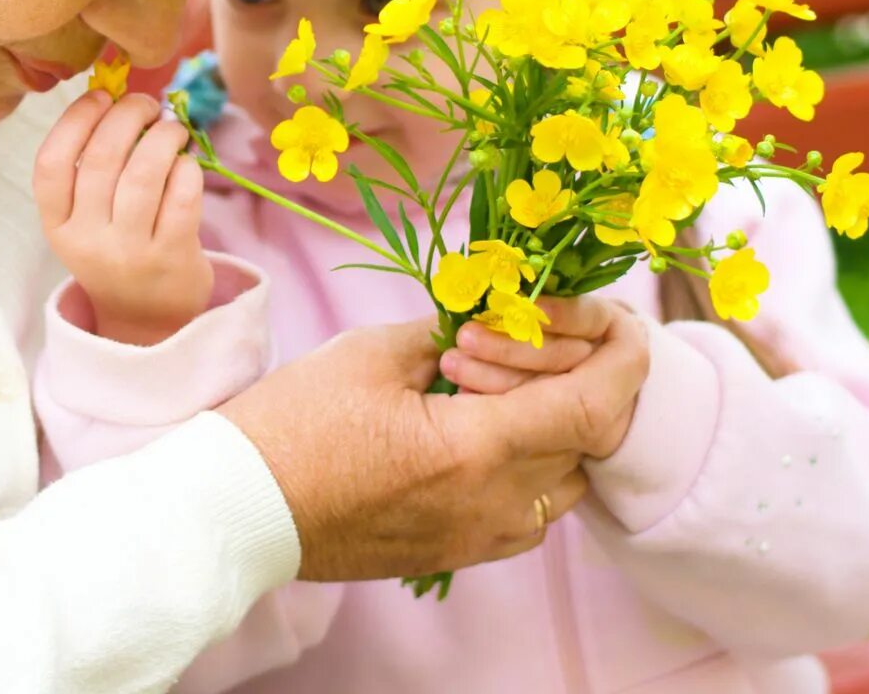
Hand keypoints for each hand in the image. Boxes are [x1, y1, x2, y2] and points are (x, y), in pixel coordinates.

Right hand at [34, 91, 212, 344]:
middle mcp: (88, 241)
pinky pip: (182, 196)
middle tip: (146, 105)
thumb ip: (93, 169)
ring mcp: (130, 252)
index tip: (100, 97)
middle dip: (128, 115)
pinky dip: (187, 168)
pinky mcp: (171, 258)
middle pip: (102, 159)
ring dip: (164, 136)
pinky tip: (187, 163)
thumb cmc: (116, 253)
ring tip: (172, 129)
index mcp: (58, 226)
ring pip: (145, 173)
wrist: (145, 322)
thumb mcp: (86, 222)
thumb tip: (120, 99)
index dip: (74, 120)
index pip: (51, 165)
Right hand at [218, 307, 649, 580]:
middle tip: (536, 331)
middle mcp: (493, 506)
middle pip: (587, 440)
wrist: (243, 507)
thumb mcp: (373, 353)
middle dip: (578, 377)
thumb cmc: (294, 423)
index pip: (594, 407)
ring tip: (501, 379)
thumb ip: (451, 330)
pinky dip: (530, 463)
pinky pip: (530, 511)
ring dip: (556, 424)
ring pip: (565, 480)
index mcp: (475, 450)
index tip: (624, 323)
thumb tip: (496, 314)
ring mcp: (479, 538)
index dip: (623, 359)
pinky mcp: (459, 554)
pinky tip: (484, 427)